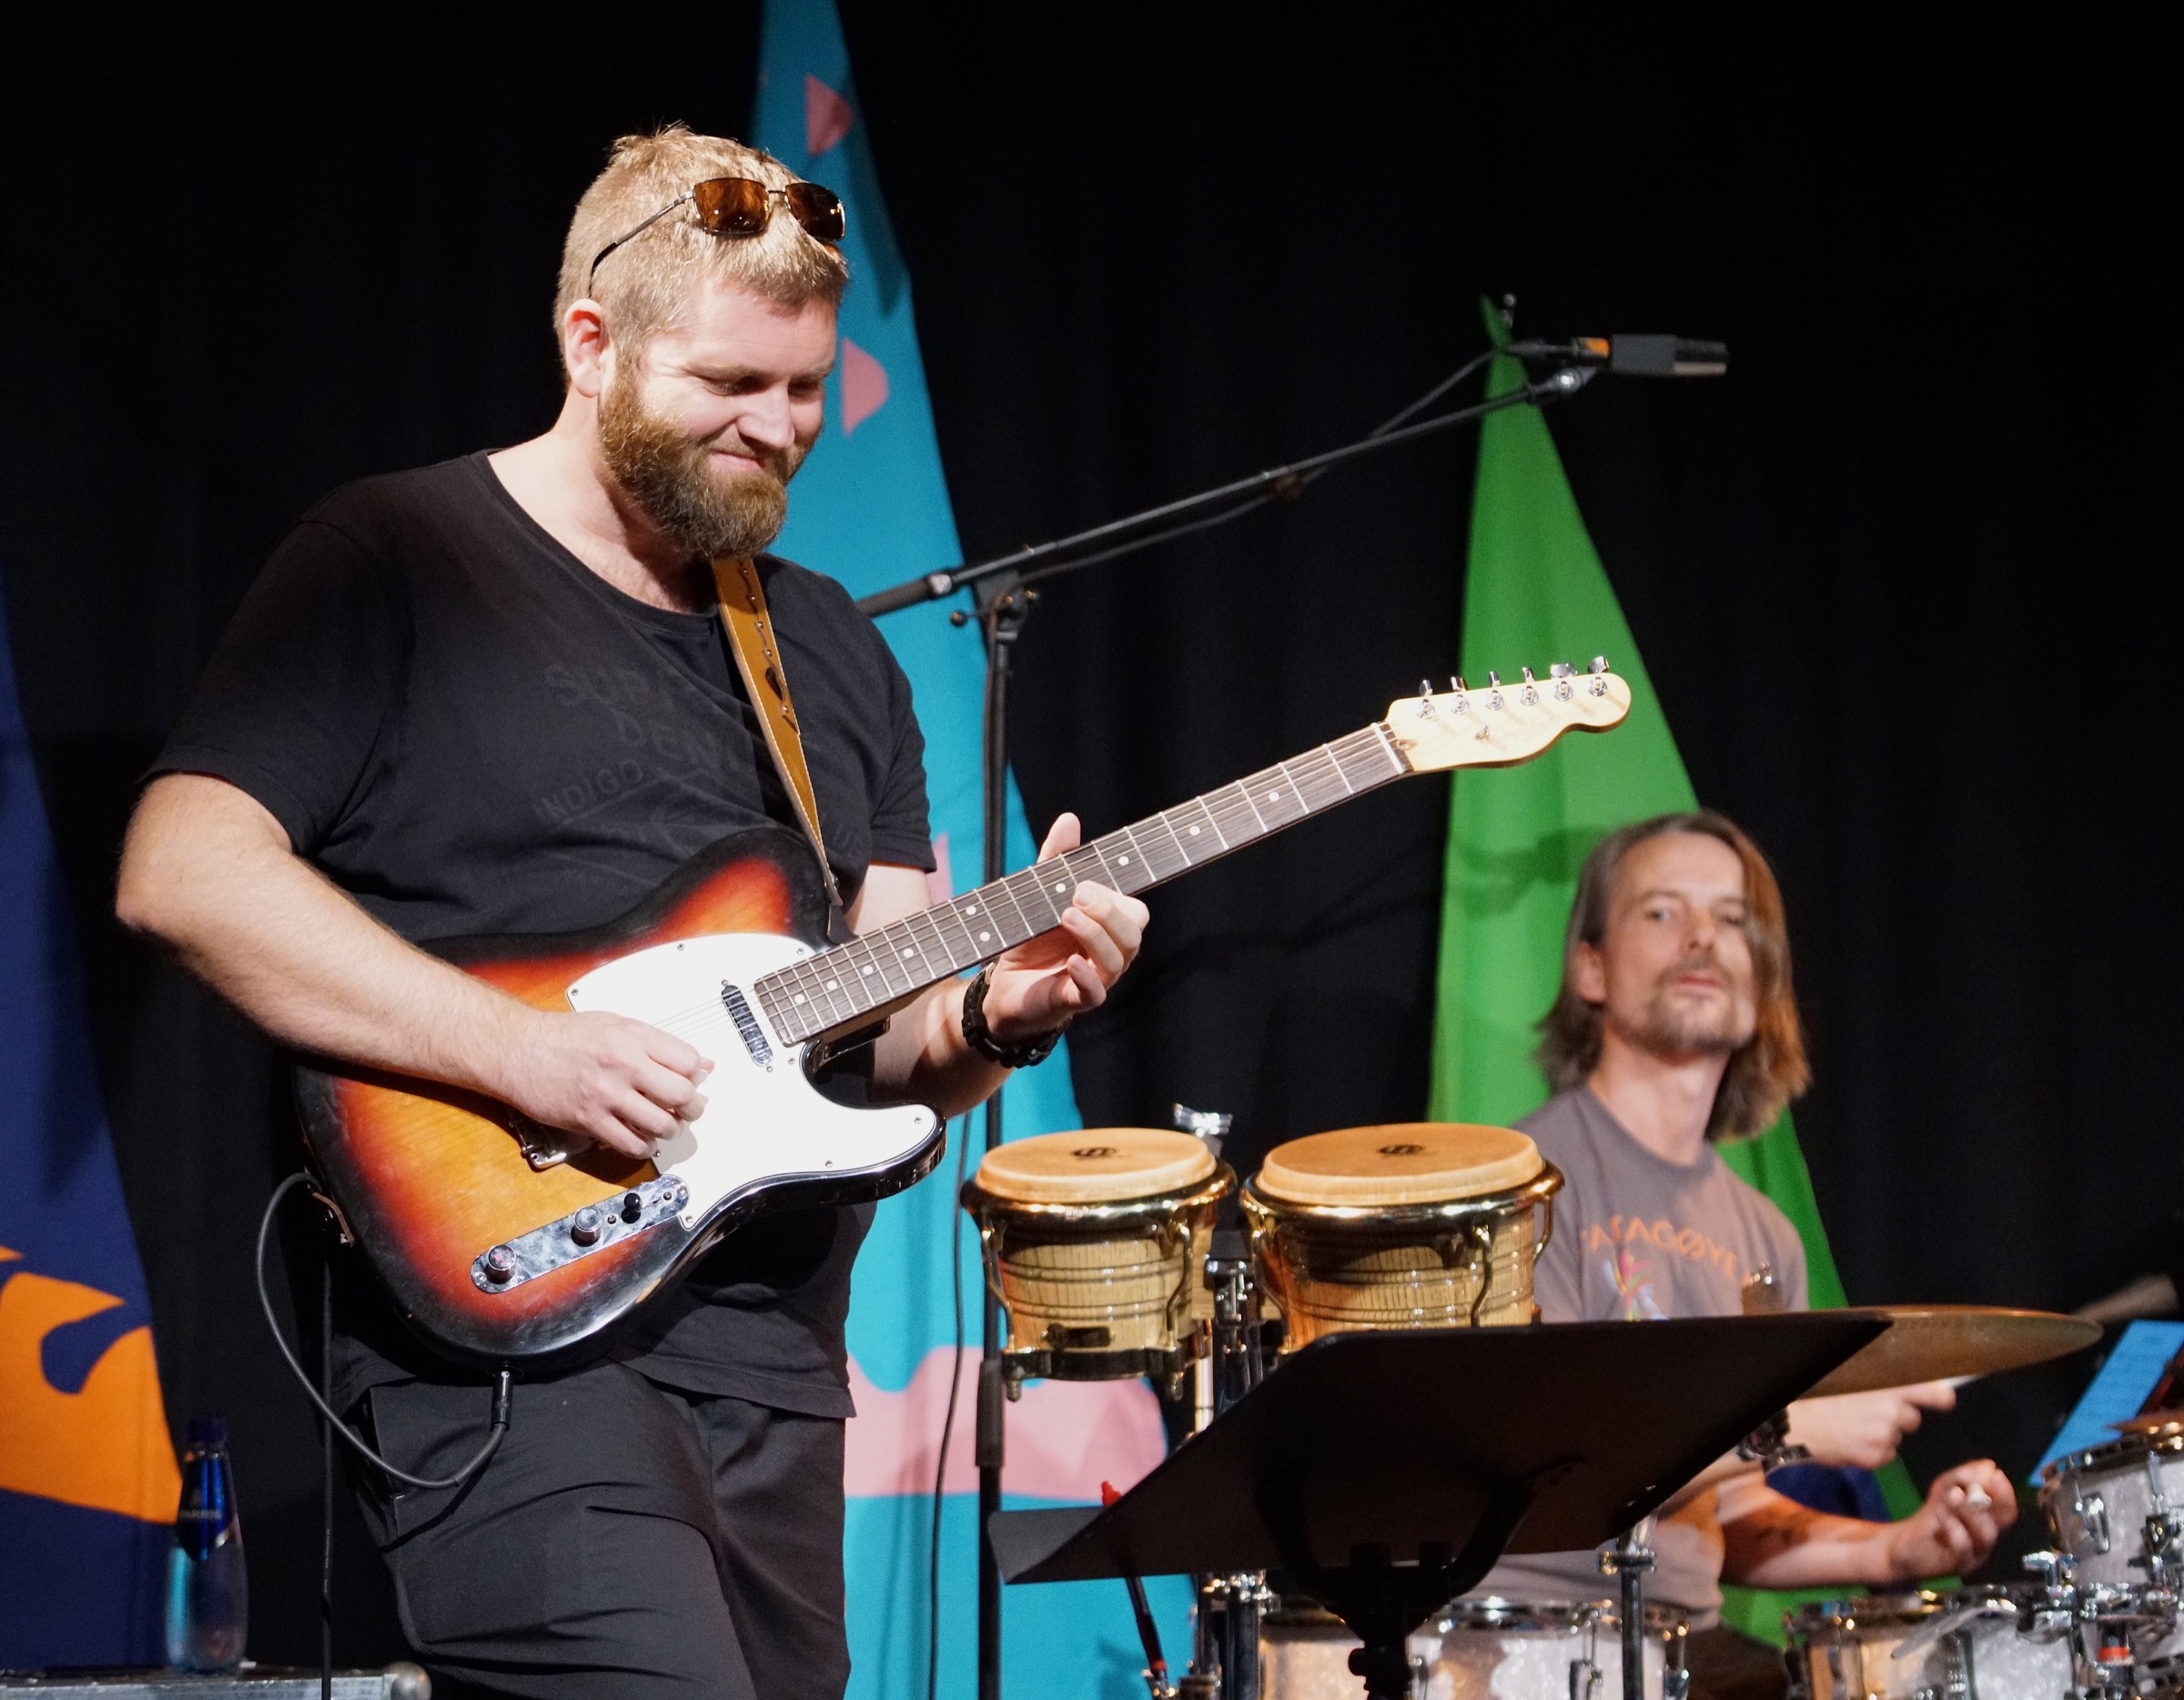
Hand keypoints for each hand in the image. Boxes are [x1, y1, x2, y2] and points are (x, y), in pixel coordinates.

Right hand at [493, 1008, 710, 1158]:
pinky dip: (644, 1147)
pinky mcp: (589, 1120)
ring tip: (666, 1124)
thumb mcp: (616, 1025)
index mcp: (633, 1037)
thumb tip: (700, 1063)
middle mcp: (623, 1064)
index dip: (696, 1073)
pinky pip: (630, 1144)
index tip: (694, 1079)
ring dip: (670, 1129)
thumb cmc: (563, 1036)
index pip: (688, 1060)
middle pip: (681, 1094)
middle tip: (689, 1108)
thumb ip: (657, 1044)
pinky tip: (643, 1139)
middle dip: (692, 1106)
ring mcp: (607, 1095)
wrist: (518, 1050)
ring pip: (661, 1124)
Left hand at [977, 813, 1148, 1045]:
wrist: (1000, 987)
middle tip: (1076, 894)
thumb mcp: (1038, 895)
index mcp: (1106, 927)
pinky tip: (1072, 962)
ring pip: (1118, 960)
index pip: (1133, 911)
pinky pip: (1095, 993)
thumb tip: (1070, 819)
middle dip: (1109, 912)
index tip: (1083, 882)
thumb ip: (1056, 860)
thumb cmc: (1030, 941)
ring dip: (1096, 936)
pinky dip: (1087, 976)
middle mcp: (1108, 953)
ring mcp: (1095, 978)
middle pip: (1133, 933)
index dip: (1114, 897)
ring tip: (1067, 916)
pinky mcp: (1075, 1001)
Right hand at [1787, 1383, 1956, 1469]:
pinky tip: (1851, 1441)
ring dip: (1883, 1434)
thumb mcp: (1849, 1378)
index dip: (1940, 1397)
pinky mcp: (1875, 1459)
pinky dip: (1872, 1450)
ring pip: (1896, 1438)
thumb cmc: (1817, 1395)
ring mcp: (1884, 1438)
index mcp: (1887, 1389)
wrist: (1794, 1424)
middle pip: (1913, 1419)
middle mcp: (1891, 1414)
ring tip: (1854, 1427)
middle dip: (1898, 1417)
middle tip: (1872, 1412)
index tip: (1942, 1399)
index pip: (1934, 1395)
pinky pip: (1885, 1455)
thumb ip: (1878, 1382)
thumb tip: (1897, 1383)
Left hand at [1883, 1460, 2016, 1579]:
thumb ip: (1963, 1476)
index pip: (2006, 1509)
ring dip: (1970, 1510)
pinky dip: (1954, 1526)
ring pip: (1985, 1534)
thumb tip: (1988, 1464)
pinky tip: (1940, 1512)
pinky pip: (1963, 1546)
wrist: (1904, 1544)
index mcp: (1988, 1521)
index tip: (1997, 1475)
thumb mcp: (1944, 1490)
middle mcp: (1986, 1539)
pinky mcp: (1957, 1564)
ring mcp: (1974, 1554)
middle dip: (1993, 1500)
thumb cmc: (1932, 1517)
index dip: (2005, 1493)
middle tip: (1976, 1485)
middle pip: (2002, 1522)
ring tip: (1954, 1494)